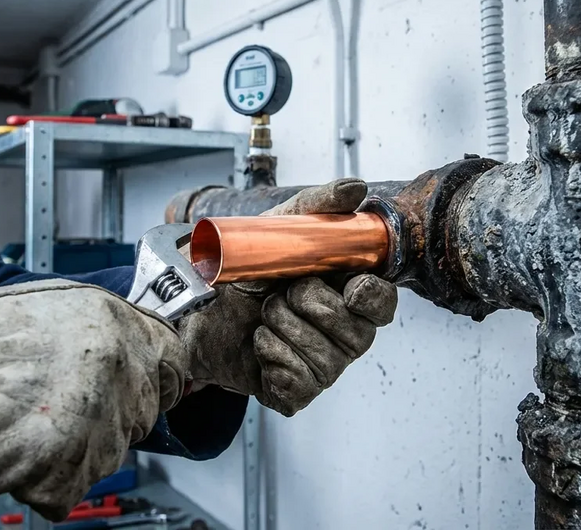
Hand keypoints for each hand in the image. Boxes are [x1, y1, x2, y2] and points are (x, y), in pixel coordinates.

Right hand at [0, 271, 185, 519]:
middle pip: (142, 413)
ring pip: (109, 454)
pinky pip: (72, 487)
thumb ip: (110, 332)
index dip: (159, 376)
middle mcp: (121, 372)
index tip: (150, 387)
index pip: (173, 360)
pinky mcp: (71, 467)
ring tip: (33, 423)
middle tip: (66, 408)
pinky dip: (46, 480)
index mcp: (121, 328)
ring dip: (76, 451)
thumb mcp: (63, 307)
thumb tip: (133, 351)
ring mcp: (100, 421)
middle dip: (111, 417)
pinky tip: (22, 450)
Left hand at [179, 179, 397, 415]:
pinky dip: (271, 355)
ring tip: (265, 316)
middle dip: (309, 305)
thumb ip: (318, 207)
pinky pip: (299, 381)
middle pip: (356, 332)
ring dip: (283, 328)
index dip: (372, 298)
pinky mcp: (297, 391)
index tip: (351, 287)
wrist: (197, 307)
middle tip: (281, 291)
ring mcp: (323, 366)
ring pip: (325, 358)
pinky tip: (259, 343)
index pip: (383, 303)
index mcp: (346, 294)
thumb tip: (355, 188)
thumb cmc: (244, 272)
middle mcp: (344, 334)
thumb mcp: (277, 230)